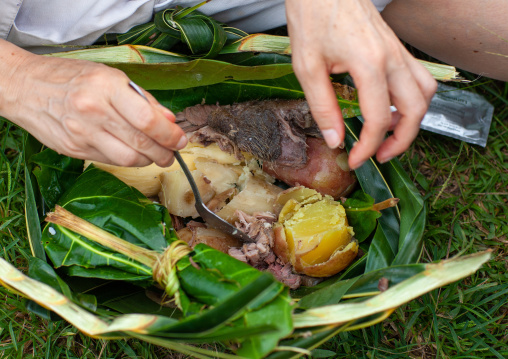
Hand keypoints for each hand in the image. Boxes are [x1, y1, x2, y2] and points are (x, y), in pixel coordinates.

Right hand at [0, 40, 186, 166]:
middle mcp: (93, 112)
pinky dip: (126, 160)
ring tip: (154, 155)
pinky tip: (131, 153)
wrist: (25, 87)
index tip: (181, 140)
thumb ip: (142, 99)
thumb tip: (170, 121)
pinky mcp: (74, 150)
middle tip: (172, 154)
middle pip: (140, 144)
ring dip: (148, 161)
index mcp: (106, 87)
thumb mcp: (110, 77)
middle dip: (164, 153)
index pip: (148, 120)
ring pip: (127, 159)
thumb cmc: (71, 77)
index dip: (169, 135)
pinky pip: (109, 161)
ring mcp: (82, 134)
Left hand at [286, 0, 436, 168]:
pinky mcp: (397, 47)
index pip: (379, 119)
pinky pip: (419, 78)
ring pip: (425, 94)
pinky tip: (390, 107)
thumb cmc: (312, 18)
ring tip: (388, 135)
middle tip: (379, 156)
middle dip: (401, 142)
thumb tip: (335, 140)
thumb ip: (323, 106)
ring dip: (413, 120)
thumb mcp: (307, 67)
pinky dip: (412, 100)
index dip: (368, 148)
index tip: (354, 160)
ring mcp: (399, 51)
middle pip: (416, 110)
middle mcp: (392, 58)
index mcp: (369, 64)